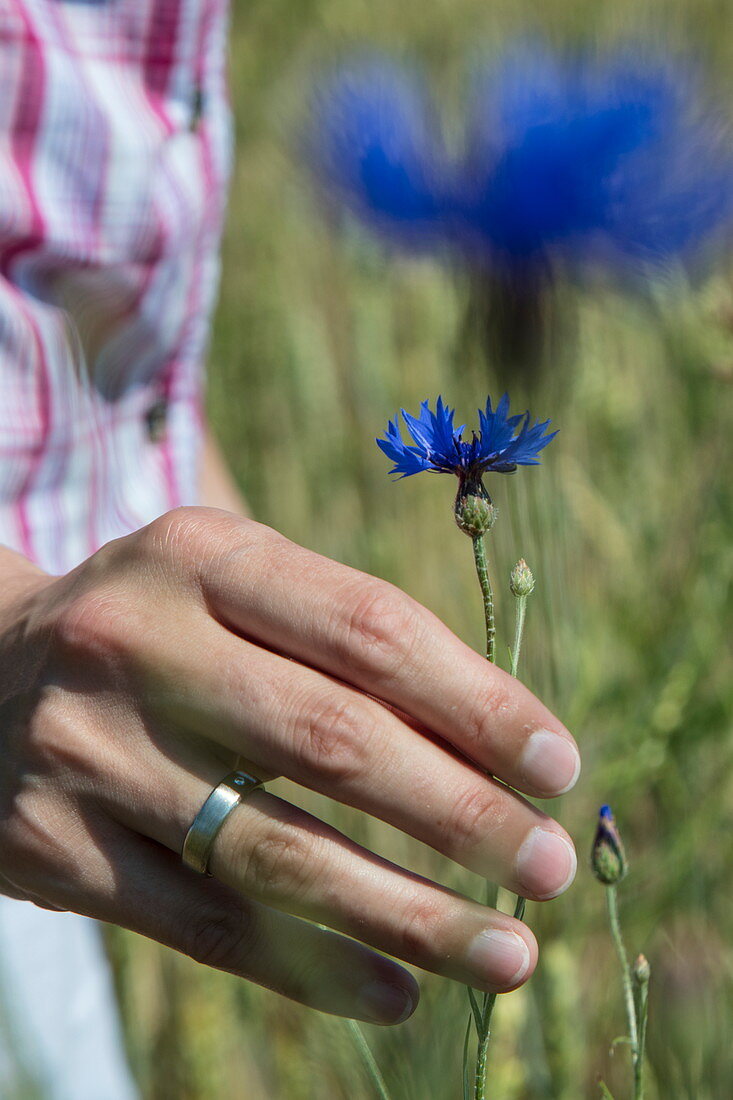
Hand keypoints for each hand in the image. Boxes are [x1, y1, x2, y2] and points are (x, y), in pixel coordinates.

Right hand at [0, 508, 578, 1024]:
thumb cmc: (156, 626)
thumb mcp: (232, 587)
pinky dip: (314, 966)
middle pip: (332, 742)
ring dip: (407, 913)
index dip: (478, 702)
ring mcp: (90, 752)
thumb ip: (344, 638)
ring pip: (276, 851)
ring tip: (504, 951)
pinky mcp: (57, 850)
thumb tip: (494, 741)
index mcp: (201, 557)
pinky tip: (395, 991)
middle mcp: (137, 645)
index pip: (368, 628)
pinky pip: (207, 924)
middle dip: (461, 814)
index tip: (558, 767)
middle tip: (551, 864)